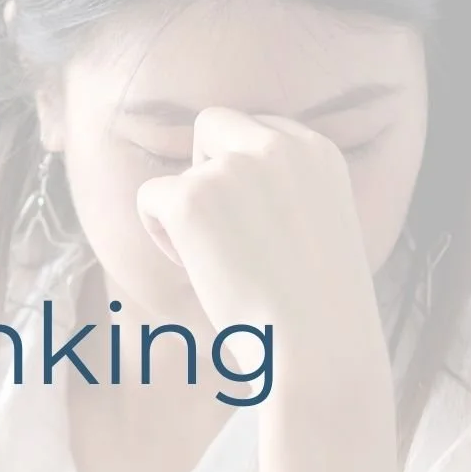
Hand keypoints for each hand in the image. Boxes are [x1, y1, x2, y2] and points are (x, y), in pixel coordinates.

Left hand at [134, 107, 384, 348]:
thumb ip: (285, 193)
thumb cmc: (320, 309)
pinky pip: (149, 197)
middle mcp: (276, 147)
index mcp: (317, 152)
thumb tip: (233, 193)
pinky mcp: (191, 198)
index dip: (242, 173)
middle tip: (222, 231)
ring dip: (187, 216)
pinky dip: (159, 234)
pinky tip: (195, 268)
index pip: (260, 128)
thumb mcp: (321, 228)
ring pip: (180, 171)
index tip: (251, 221)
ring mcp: (232, 169)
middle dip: (204, 170)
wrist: (318, 346)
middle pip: (213, 124)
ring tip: (220, 266)